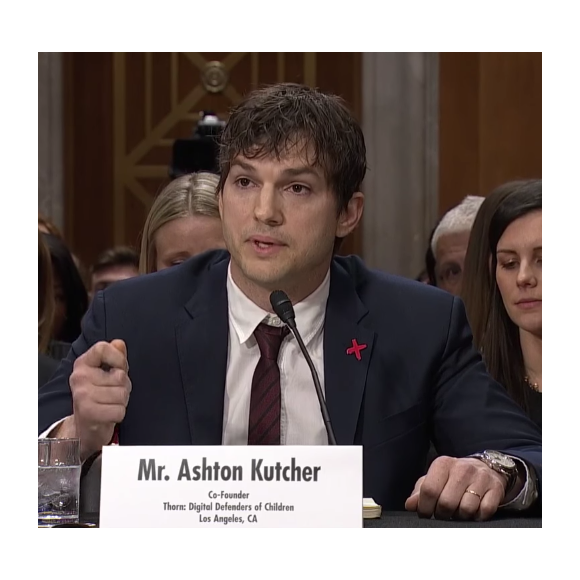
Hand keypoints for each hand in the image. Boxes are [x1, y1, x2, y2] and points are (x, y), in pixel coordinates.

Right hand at [69, 339, 131, 457]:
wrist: (86, 426)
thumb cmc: (101, 396)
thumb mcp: (109, 373)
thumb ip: (116, 357)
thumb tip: (119, 343)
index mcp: (83, 363)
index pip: (102, 347)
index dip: (118, 358)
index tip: (118, 368)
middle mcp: (79, 377)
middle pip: (120, 376)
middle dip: (124, 387)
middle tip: (113, 393)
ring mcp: (82, 394)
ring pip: (121, 394)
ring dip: (122, 402)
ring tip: (110, 404)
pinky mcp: (88, 412)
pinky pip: (119, 410)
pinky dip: (119, 414)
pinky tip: (108, 414)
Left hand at [404, 456, 506, 520]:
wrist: (485, 468)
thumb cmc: (454, 476)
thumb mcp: (436, 478)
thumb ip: (421, 491)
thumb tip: (410, 505)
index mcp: (443, 464)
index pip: (429, 490)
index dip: (425, 507)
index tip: (425, 513)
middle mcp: (462, 468)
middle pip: (446, 502)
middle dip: (442, 514)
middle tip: (443, 513)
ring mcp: (480, 478)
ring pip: (466, 509)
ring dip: (461, 516)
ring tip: (458, 510)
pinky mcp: (495, 489)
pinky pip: (484, 511)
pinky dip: (477, 516)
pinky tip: (474, 510)